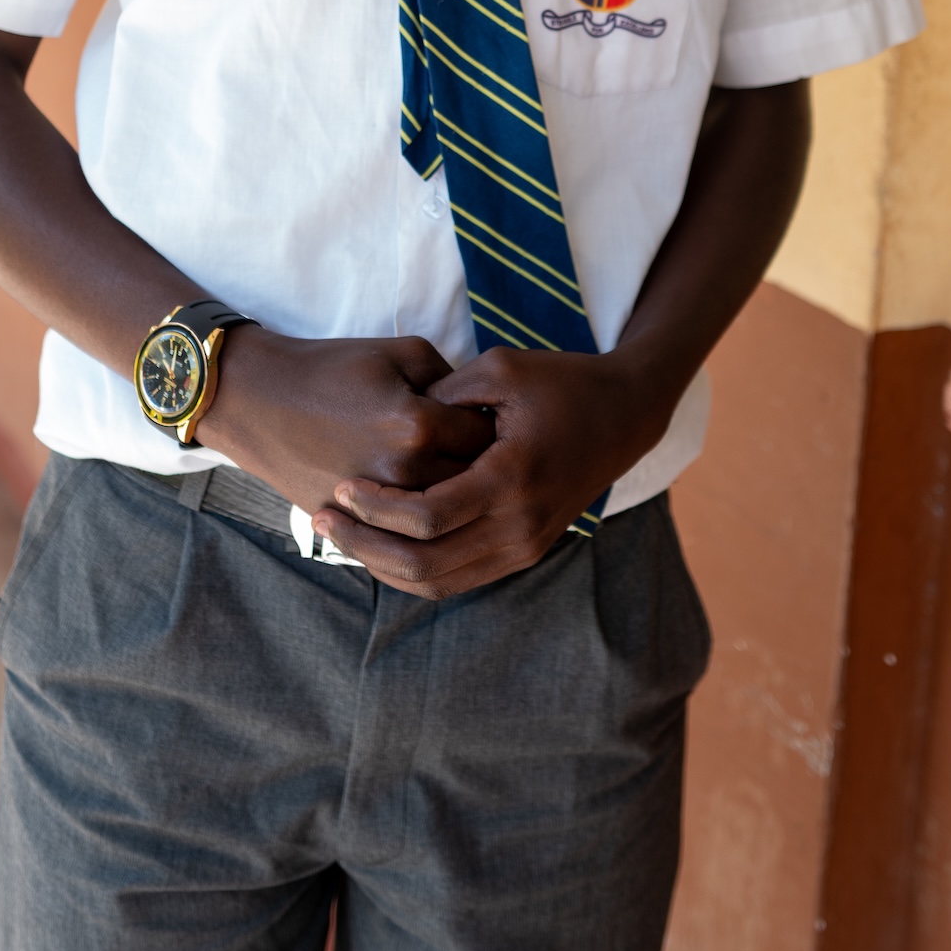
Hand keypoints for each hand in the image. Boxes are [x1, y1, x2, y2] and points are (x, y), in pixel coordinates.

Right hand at [197, 325, 495, 520]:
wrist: (260, 399)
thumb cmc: (332, 368)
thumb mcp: (399, 352)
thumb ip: (451, 379)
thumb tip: (481, 408)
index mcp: (418, 424)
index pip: (487, 438)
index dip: (497, 427)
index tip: (498, 419)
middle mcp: (403, 472)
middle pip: (472, 484)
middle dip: (484, 469)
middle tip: (488, 452)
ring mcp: (377, 507)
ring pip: (442, 520)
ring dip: (456, 502)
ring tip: (460, 478)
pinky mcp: (355, 526)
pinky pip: (405, 540)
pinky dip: (421, 527)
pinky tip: (430, 505)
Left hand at [310, 345, 678, 597]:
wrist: (624, 414)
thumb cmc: (560, 381)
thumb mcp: (500, 368)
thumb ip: (445, 393)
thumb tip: (391, 419)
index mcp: (512, 478)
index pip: (428, 517)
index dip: (377, 507)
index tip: (342, 484)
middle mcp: (520, 525)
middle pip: (426, 564)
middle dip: (367, 545)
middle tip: (326, 517)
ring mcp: (525, 546)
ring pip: (439, 582)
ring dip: (385, 565)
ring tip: (343, 534)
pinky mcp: (524, 552)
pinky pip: (458, 579)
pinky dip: (414, 569)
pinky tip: (381, 542)